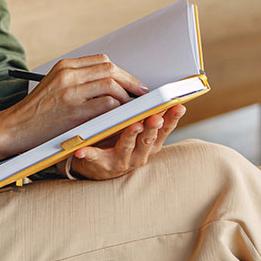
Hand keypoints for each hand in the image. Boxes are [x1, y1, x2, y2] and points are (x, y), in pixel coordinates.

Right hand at [0, 54, 146, 161]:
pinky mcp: (74, 111)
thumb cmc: (36, 112)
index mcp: (64, 66)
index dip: (122, 71)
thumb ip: (78, 81)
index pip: (102, 61)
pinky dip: (119, 110)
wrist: (13, 129)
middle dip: (130, 81)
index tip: (132, 82)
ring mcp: (71, 92)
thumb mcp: (54, 86)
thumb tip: (111, 84)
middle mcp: (68, 75)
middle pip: (110, 69)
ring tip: (131, 108)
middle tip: (141, 93)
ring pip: (112, 84)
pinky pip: (107, 104)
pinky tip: (120, 117)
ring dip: (126, 96)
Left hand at [68, 103, 185, 180]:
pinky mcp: (103, 164)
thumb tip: (166, 93)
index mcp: (151, 143)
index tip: (178, 106)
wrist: (101, 167)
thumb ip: (152, 115)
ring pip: (126, 147)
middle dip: (152, 128)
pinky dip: (89, 153)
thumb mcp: (142, 131)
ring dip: (130, 136)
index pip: (165, 129)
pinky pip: (96, 157)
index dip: (172, 119)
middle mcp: (140, 154)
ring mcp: (122, 160)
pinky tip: (82, 150)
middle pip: (148, 139)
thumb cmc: (122, 142)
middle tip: (154, 117)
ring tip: (132, 126)